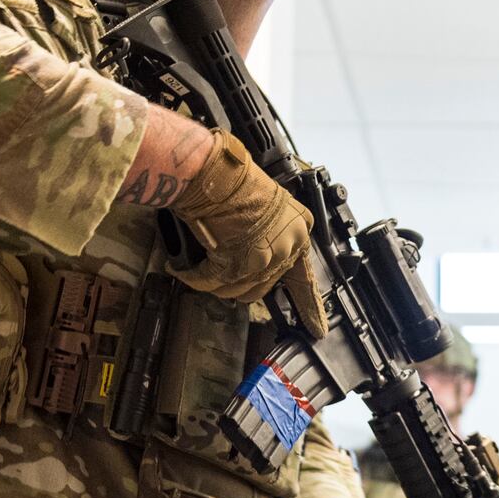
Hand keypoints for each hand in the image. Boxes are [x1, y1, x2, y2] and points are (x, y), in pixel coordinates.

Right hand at [168, 130, 326, 337]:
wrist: (215, 170)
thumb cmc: (235, 177)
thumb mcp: (268, 202)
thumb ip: (272, 231)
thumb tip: (257, 249)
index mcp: (299, 232)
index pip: (305, 277)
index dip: (309, 305)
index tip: (316, 328)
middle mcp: (286, 247)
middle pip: (263, 284)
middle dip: (239, 282)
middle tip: (221, 277)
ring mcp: (262, 258)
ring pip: (237, 289)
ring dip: (215, 283)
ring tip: (198, 271)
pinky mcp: (233, 264)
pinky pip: (210, 281)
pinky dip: (193, 277)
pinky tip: (182, 269)